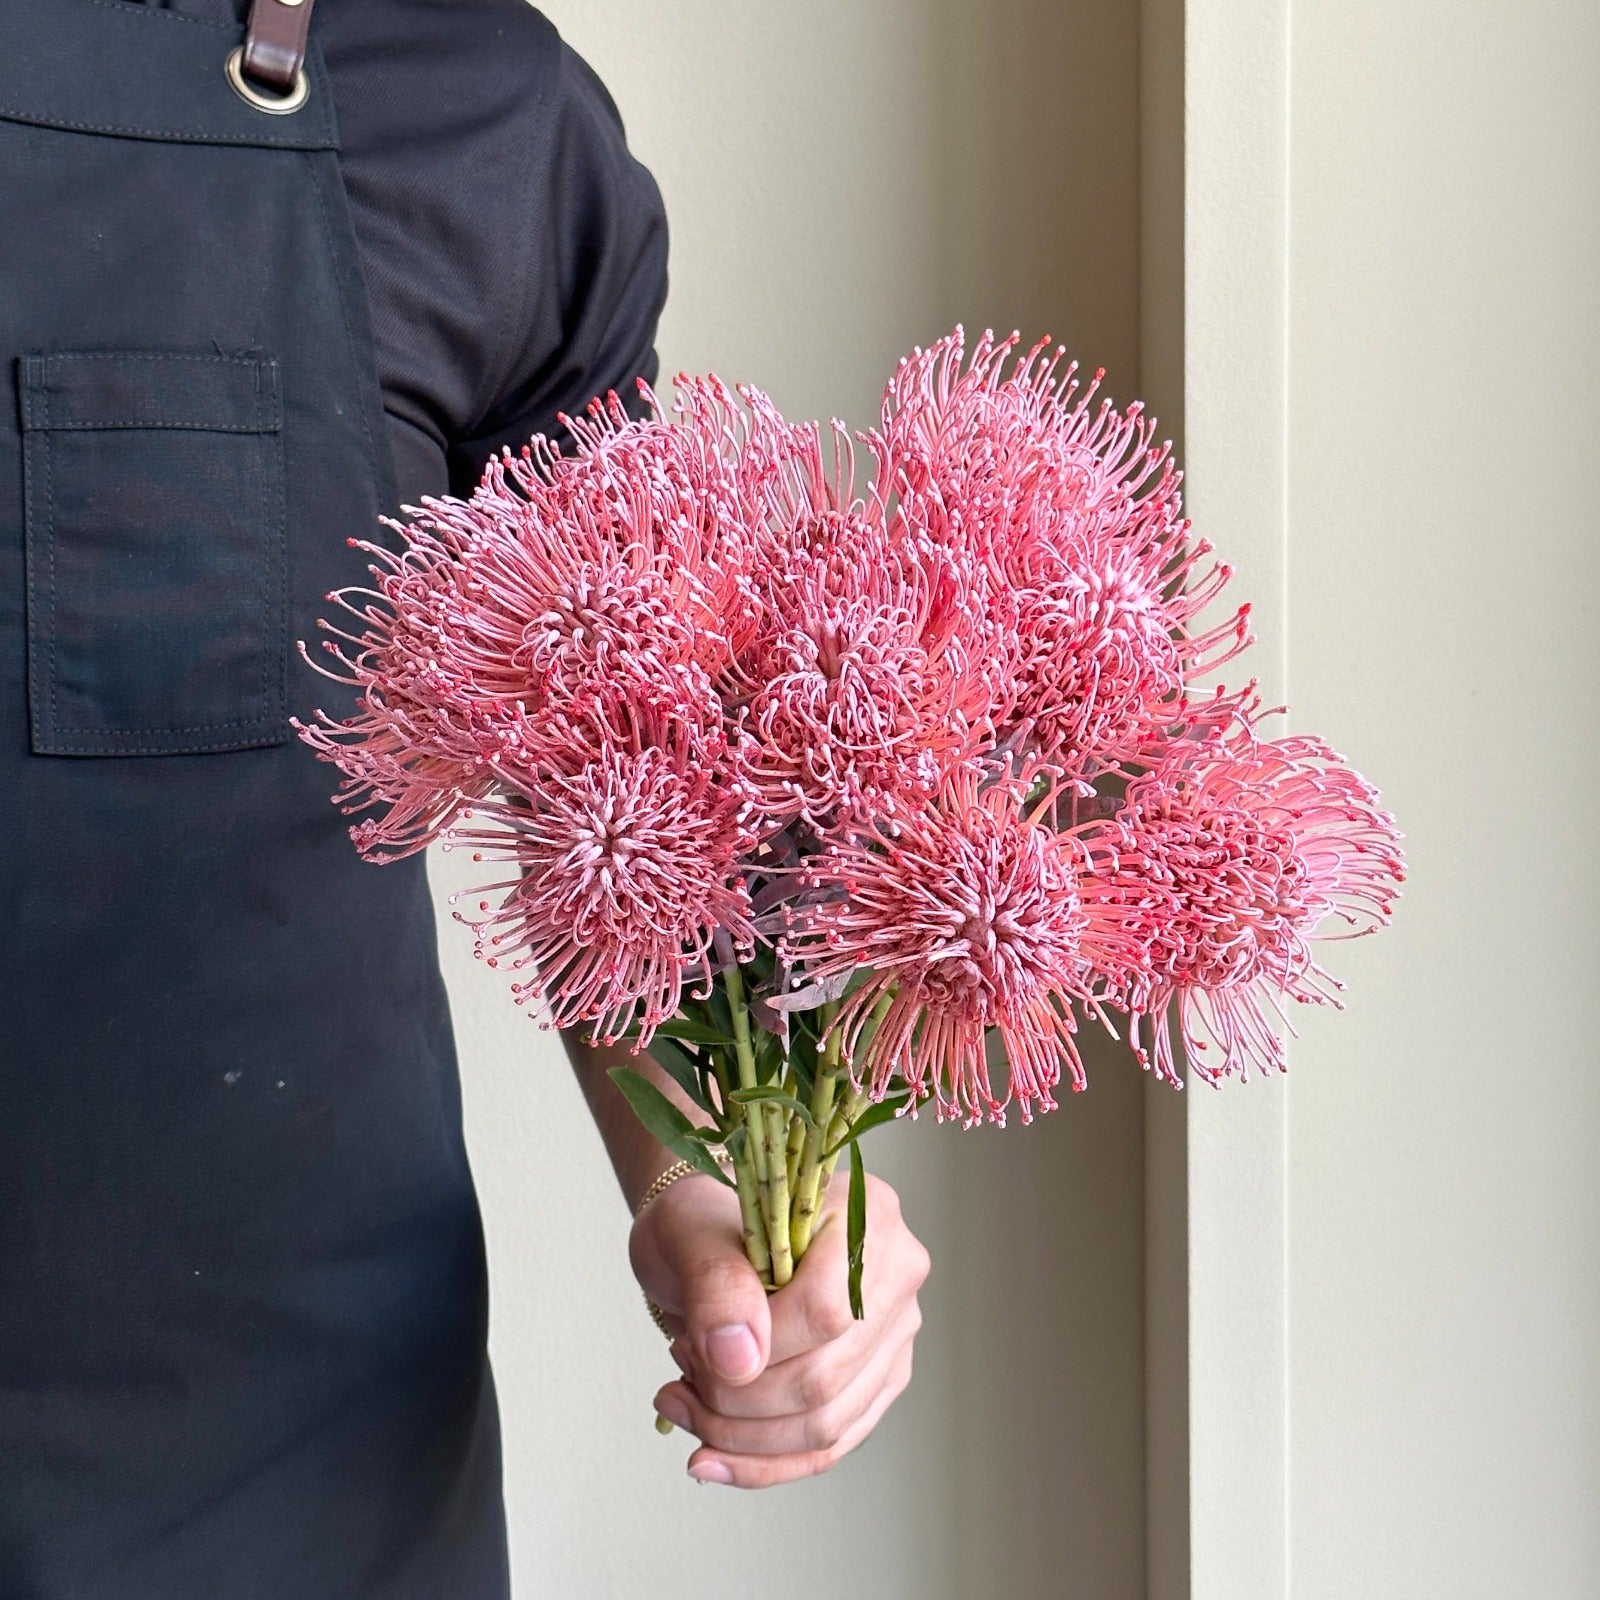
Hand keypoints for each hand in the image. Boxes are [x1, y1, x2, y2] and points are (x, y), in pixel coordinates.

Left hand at [629, 1168, 929, 1487]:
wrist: (706, 1240)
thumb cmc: (702, 1222)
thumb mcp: (688, 1233)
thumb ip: (716, 1286)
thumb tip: (740, 1361)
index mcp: (866, 1218)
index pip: (826, 1311)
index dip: (758, 1348)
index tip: (688, 1345)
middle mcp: (896, 1276)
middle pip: (825, 1378)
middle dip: (735, 1399)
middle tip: (678, 1370)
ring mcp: (893, 1335)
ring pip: (825, 1424)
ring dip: (741, 1436)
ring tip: (683, 1404)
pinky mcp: (876, 1383)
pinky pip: (826, 1446)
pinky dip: (761, 1461)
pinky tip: (710, 1454)